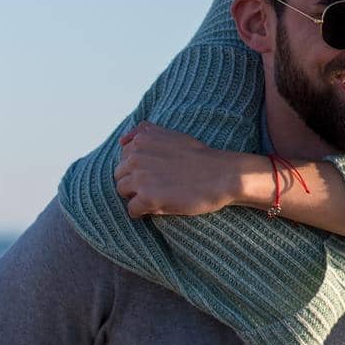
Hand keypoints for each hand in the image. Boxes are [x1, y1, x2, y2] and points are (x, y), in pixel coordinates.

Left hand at [114, 122, 252, 218]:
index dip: (140, 168)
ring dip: (137, 196)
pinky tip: (159, 207)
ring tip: (159, 197)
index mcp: (141, 140)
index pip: (124, 158)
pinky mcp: (147, 198)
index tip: (159, 172)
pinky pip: (132, 210)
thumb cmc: (200, 158)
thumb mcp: (172, 135)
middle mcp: (136, 156)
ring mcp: (140, 177)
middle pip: (120, 176)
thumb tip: (121, 141)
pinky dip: (142, 212)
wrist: (224, 175)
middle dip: (135, 183)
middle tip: (160, 187)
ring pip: (122, 191)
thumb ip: (145, 132)